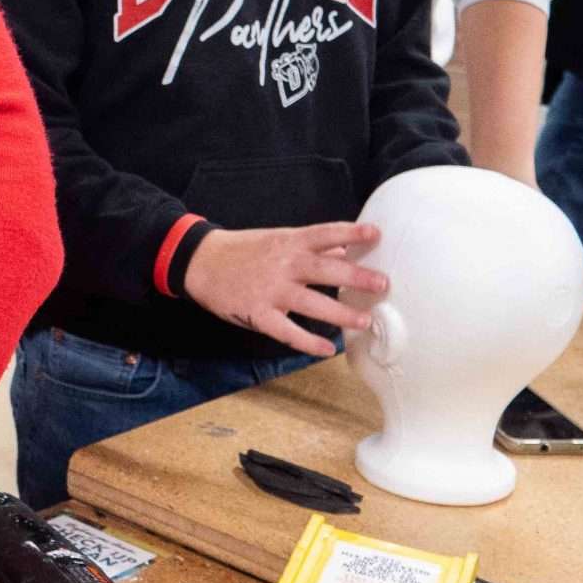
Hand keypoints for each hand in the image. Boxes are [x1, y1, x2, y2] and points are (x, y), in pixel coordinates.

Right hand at [179, 221, 386, 358]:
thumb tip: (345, 247)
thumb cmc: (242, 250)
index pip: (325, 234)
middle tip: (382, 284)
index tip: (376, 234)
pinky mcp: (258, 313)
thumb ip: (311, 245)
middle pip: (326, 269)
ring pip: (312, 303)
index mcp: (289, 242)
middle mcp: (283, 264)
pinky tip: (328, 350)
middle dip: (356, 277)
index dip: (352, 233)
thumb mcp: (276, 239)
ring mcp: (271, 290)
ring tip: (364, 321)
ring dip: (341, 314)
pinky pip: (287, 331)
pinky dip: (308, 342)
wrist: (200, 262)